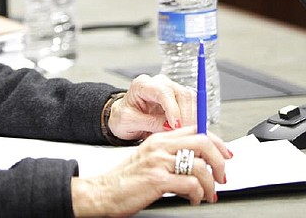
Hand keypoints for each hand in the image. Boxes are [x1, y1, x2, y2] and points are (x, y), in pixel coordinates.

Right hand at [71, 127, 231, 216]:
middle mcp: (159, 146)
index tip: (226, 155)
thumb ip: (171, 156)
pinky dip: (198, 195)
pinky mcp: (157, 179)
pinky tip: (193, 199)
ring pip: (200, 166)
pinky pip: (191, 184)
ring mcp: (158, 162)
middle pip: (202, 143)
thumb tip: (200, 164)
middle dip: (219, 162)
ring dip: (209, 185)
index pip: (195, 130)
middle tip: (221, 177)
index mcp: (159, 138)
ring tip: (206, 195)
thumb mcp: (150, 159)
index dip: (216, 142)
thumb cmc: (127, 179)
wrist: (105, 192)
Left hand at [108, 74, 195, 140]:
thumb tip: (170, 127)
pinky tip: (188, 131)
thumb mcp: (129, 122)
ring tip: (186, 134)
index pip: (163, 92)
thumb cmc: (123, 117)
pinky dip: (194, 119)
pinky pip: (193, 106)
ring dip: (192, 118)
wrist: (122, 118)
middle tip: (184, 134)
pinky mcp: (180, 99)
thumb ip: (149, 123)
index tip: (175, 126)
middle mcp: (159, 83)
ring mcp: (171, 90)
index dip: (173, 109)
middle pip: (182, 94)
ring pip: (191, 99)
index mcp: (142, 85)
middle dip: (186, 116)